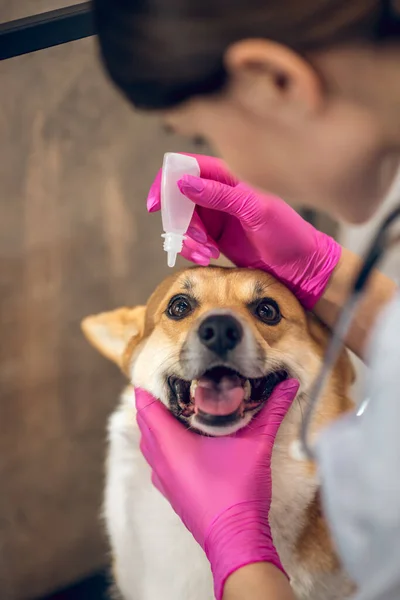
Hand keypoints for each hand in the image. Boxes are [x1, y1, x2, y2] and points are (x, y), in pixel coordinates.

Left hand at [135, 379, 299, 599]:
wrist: (235, 540)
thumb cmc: (239, 491)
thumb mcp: (257, 445)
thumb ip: (273, 410)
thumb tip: (290, 383)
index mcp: (170, 443)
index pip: (145, 403)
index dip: (151, 381)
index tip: (165, 365)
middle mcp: (159, 459)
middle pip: (146, 419)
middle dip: (158, 398)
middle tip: (178, 379)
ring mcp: (162, 477)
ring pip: (151, 439)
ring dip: (160, 420)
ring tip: (183, 403)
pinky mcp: (170, 490)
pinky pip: (159, 457)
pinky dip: (165, 441)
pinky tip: (188, 437)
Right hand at [147, 154, 340, 308]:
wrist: (301, 267)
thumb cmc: (287, 234)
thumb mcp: (255, 211)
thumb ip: (220, 195)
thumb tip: (182, 183)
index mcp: (230, 176)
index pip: (188, 167)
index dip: (167, 182)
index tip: (156, 205)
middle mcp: (219, 192)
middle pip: (178, 198)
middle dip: (180, 221)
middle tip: (196, 242)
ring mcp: (216, 215)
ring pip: (182, 221)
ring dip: (187, 239)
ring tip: (206, 254)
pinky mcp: (214, 236)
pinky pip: (190, 238)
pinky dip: (192, 249)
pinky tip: (208, 257)